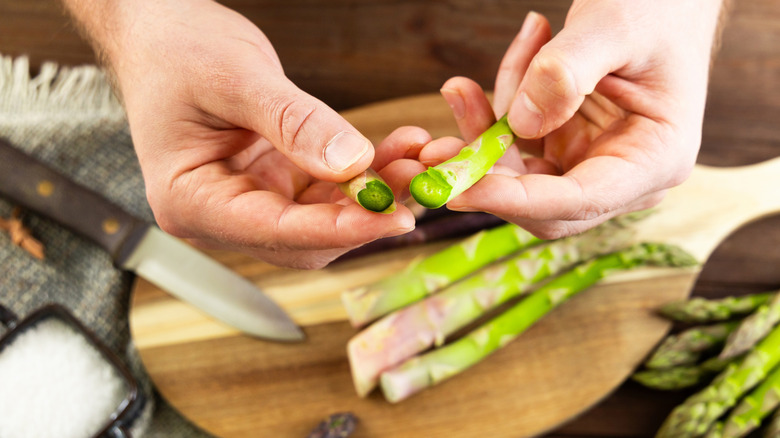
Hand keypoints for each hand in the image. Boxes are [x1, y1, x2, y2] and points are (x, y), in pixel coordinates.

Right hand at [65, 0, 428, 267]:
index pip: (274, 232)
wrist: (161, 31)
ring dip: (371, 193)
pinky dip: (360, 173)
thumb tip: (353, 164)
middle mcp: (219, 213)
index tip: (395, 218)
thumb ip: (294, 124)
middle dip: (364, 215)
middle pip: (304, 238)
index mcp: (191, 201)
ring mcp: (247, 199)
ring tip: (414, 159)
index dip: (339, 228)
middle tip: (417, 182)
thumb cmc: (177, 49)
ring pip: (322, 217)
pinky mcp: (271, 181)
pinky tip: (393, 149)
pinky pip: (324, 189)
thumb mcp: (235, 78)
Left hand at [428, 3, 724, 237]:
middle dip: (484, 175)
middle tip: (433, 150)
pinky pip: (518, 140)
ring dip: (483, 133)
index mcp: (655, 159)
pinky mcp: (568, 146)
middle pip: (540, 201)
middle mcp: (625, 175)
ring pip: (519, 172)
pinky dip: (502, 104)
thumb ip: (567, 72)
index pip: (578, 200)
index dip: (515, 200)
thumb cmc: (657, 8)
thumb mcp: (614, 26)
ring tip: (461, 87)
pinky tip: (518, 51)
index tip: (458, 189)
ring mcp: (593, 162)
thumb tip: (519, 124)